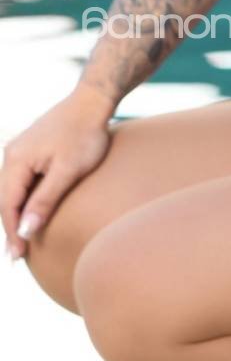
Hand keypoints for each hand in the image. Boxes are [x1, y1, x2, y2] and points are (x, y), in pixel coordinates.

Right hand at [1, 86, 114, 261]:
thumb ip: (45, 200)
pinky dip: (21, 200)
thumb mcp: (68, 171)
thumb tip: (24, 229)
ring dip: (14, 215)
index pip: (8, 205)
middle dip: (10, 228)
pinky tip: (28, 213)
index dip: (11, 232)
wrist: (92, 103)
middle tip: (16, 257)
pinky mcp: (29, 150)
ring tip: (20, 241)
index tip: (16, 257)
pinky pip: (19, 181)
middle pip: (5, 199)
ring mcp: (19, 151)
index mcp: (16, 161)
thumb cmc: (85, 136)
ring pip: (10, 191)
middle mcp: (11, 155)